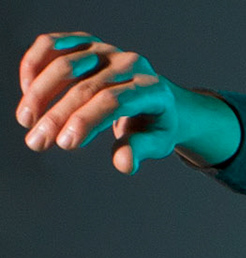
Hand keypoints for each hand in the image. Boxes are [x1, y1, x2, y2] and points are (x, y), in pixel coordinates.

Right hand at [17, 31, 232, 172]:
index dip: (87, 121)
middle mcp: (129, 64)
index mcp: (152, 89)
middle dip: (58, 116)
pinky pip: (52, 45)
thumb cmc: (153, 124)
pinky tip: (27, 91)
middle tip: (36, 142)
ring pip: (64, 65)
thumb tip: (124, 164)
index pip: (114, 102)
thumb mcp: (156, 142)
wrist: (154, 98)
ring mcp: (106, 50)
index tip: (64, 144)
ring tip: (25, 121)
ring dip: (39, 93)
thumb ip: (139, 150)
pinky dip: (34, 65)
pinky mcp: (85, 42)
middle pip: (86, 87)